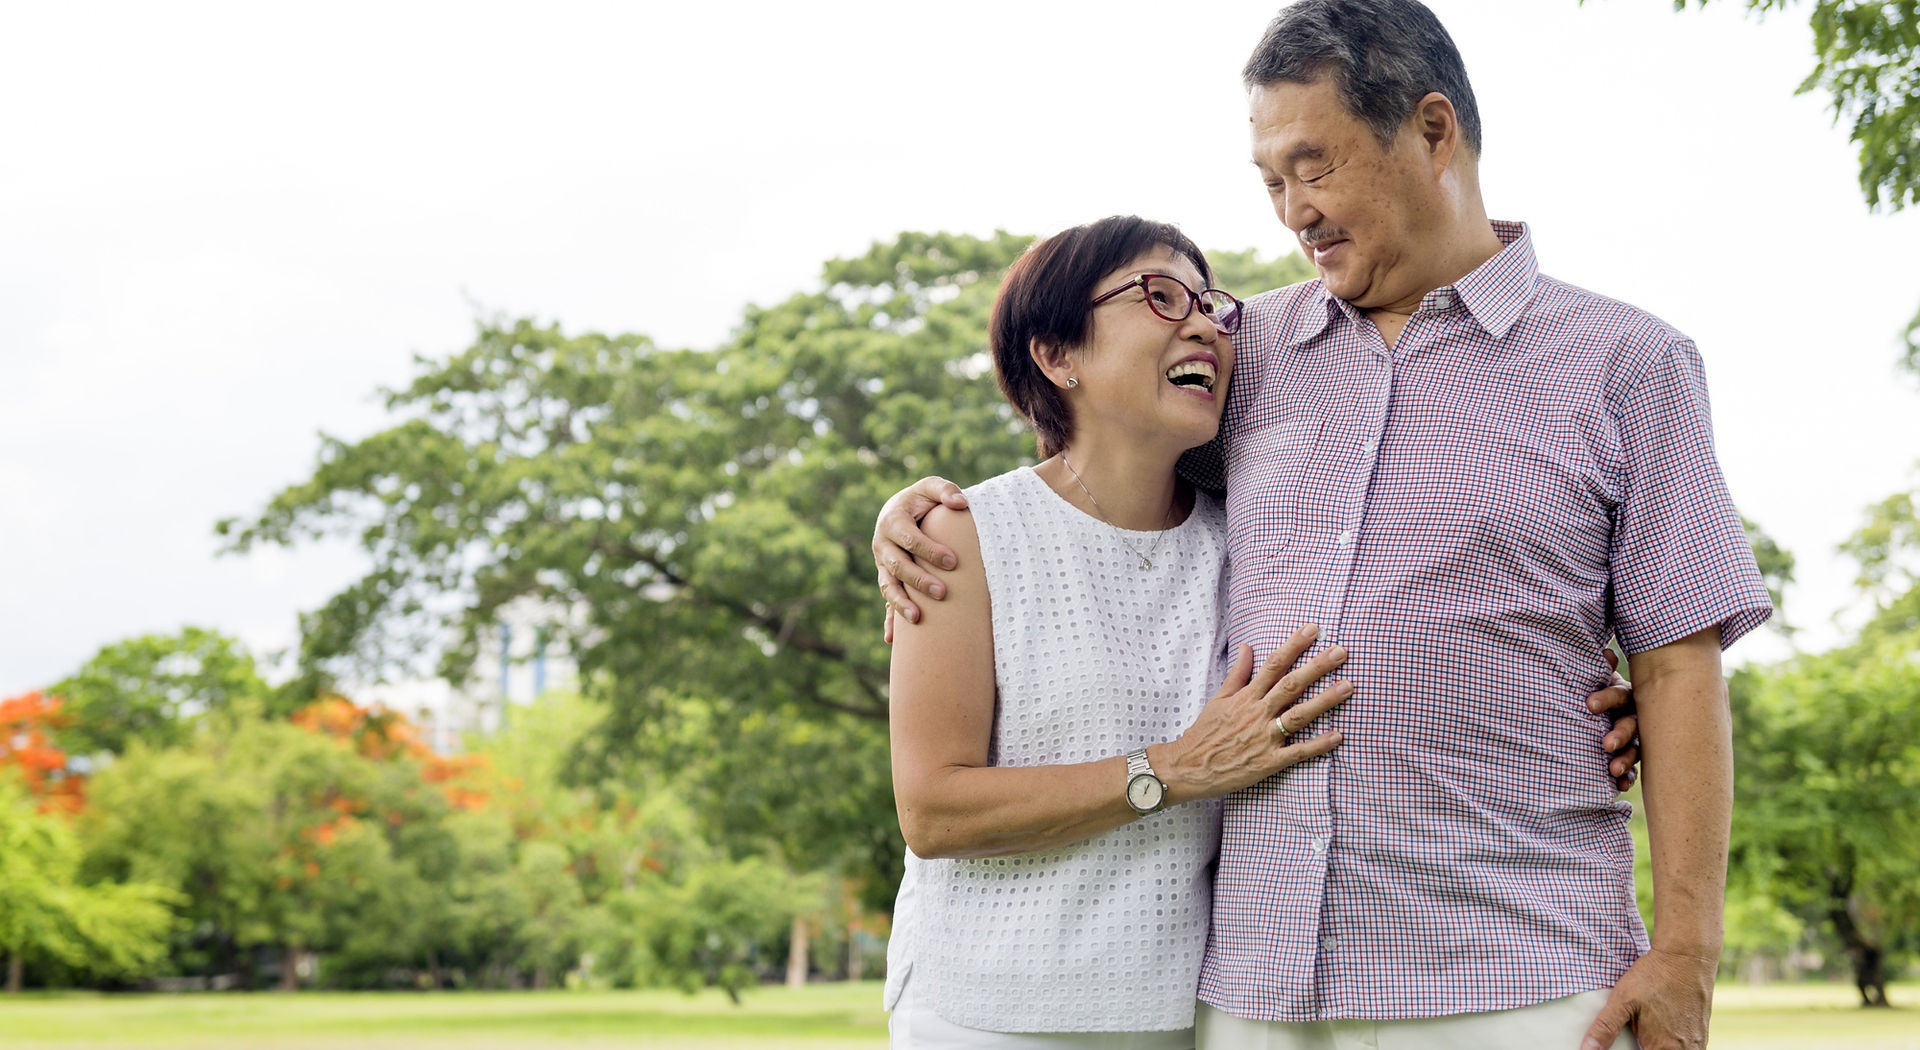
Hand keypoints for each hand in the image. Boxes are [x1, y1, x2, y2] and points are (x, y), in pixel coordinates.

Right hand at [872, 476, 966, 641]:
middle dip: (918, 581)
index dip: (929, 550)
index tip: (953, 561)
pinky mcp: (886, 579)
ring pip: (888, 587)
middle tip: (943, 593)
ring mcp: (882, 564)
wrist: (901, 511)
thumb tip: (960, 503)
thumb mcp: (931, 488)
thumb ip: (945, 490)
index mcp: (892, 521)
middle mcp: (882, 544)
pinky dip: (888, 621)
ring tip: (917, 619)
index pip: (910, 539)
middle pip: (898, 566)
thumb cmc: (922, 500)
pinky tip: (892, 640)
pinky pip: (886, 602)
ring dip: (900, 604)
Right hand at [1153, 624, 1349, 801]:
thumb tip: (1248, 647)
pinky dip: (1318, 744)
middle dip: (1318, 667)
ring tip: (1347, 686)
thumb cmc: (1204, 733)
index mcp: (1246, 696)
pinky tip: (1338, 735)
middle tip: (1341, 652)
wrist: (1189, 767)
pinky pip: (1298, 752)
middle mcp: (1257, 713)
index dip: (1294, 645)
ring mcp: (1264, 737)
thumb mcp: (1218, 698)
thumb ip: (1237, 674)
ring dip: (1325, 700)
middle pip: (1291, 685)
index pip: (1273, 665)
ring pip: (1299, 715)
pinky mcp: (1268, 761)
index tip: (1312, 629)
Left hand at [1580, 947, 1715, 1049]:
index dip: (1632, 1049)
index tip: (1630, 1039)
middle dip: (1644, 1047)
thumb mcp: (1622, 1000)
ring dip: (1657, 1046)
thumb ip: (1605, 1028)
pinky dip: (1671, 1045)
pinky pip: (1686, 1049)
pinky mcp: (1702, 1035)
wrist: (1687, 957)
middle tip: (1637, 1031)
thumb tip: (1587, 1049)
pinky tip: (1662, 1029)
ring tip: (1647, 1030)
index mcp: (1662, 1048)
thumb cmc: (1653, 977)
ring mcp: (1697, 1044)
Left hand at [1587, 648, 1639, 790]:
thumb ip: (1601, 669)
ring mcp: (1637, 737)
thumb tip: (1606, 652)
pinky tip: (1620, 786)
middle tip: (1606, 744)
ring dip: (1625, 759)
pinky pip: (1634, 769)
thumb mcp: (1599, 679)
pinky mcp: (1632, 755)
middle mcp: (1636, 715)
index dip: (1605, 698)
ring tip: (1613, 770)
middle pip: (1631, 724)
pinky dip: (1627, 777)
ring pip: (1635, 748)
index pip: (1618, 694)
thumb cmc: (1601, 690)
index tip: (1588, 705)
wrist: (1607, 708)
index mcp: (1627, 694)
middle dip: (1620, 733)